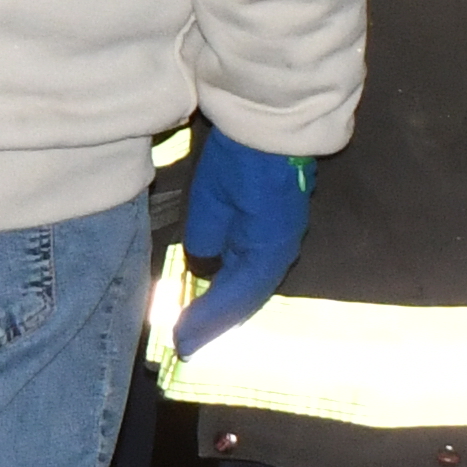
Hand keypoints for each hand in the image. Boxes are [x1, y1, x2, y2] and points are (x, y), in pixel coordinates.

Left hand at [174, 138, 314, 359]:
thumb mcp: (211, 203)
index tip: (181, 344)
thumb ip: (205, 243)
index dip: (205, 323)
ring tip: (201, 321)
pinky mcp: (281, 225)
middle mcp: (281, 253)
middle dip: (216, 321)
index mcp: (265, 253)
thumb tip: (204, 267)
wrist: (273, 123)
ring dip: (227, 305)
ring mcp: (285, 239)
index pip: (232, 300)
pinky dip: (237, 284)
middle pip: (246, 298)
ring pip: (253, 284)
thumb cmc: (239, 163)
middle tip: (187, 341)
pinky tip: (221, 285)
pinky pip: (257, 267)